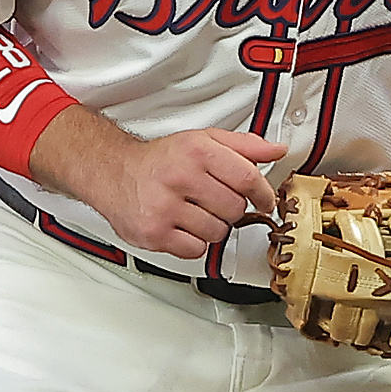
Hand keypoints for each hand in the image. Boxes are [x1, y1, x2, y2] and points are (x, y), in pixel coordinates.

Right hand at [36, 111, 287, 260]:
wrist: (113, 173)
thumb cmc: (160, 160)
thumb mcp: (202, 140)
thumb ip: (243, 146)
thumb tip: (277, 150)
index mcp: (197, 151)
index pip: (248, 178)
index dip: (263, 193)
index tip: (264, 200)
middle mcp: (180, 177)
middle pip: (235, 210)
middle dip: (231, 210)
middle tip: (215, 202)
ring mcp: (165, 207)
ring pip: (217, 233)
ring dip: (212, 227)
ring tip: (194, 213)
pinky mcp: (154, 233)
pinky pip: (195, 250)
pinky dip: (193, 243)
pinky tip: (181, 227)